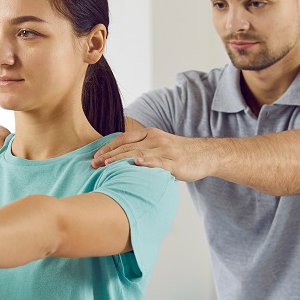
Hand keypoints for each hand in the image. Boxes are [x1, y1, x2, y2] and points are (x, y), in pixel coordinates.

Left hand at [91, 127, 215, 181]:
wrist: (205, 155)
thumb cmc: (179, 153)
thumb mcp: (159, 146)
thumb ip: (142, 150)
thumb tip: (121, 159)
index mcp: (150, 134)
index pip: (124, 139)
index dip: (109, 147)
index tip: (95, 156)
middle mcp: (155, 140)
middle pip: (128, 147)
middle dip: (109, 156)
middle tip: (93, 164)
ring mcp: (165, 150)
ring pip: (139, 154)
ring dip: (120, 160)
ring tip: (106, 165)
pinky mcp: (175, 163)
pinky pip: (159, 162)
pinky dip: (147, 162)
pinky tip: (137, 164)